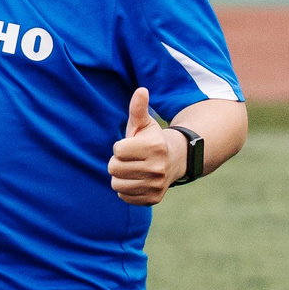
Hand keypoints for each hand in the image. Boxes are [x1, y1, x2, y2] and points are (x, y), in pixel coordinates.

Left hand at [107, 87, 177, 206]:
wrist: (173, 161)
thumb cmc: (151, 140)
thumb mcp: (144, 123)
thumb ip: (138, 108)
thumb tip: (141, 90)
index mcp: (155, 147)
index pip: (117, 150)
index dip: (120, 147)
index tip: (131, 146)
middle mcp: (157, 168)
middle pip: (114, 169)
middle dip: (118, 162)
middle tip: (130, 159)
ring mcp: (156, 185)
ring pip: (117, 185)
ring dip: (120, 177)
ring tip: (132, 170)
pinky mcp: (153, 199)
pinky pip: (124, 197)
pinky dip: (126, 190)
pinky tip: (137, 181)